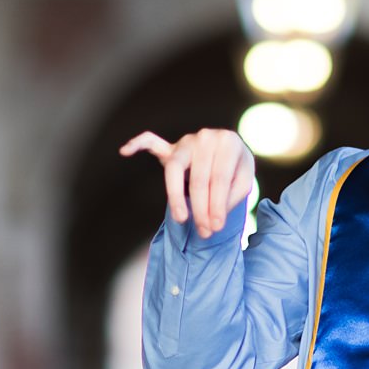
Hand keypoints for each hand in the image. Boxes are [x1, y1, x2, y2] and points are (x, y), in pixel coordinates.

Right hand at [119, 128, 253, 238]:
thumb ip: (230, 197)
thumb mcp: (243, 183)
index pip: (219, 178)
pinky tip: (125, 151)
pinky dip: (137, 143)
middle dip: (200, 209)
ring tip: (179, 218)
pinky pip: (150, 141)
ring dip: (175, 196)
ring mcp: (186, 141)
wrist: (231, 153)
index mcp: (228, 142)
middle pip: (198, 177)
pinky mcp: (171, 148)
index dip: (217, 205)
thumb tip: (213, 218)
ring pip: (173, 168)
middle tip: (204, 232)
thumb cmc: (236, 170)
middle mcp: (206, 137)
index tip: (216, 227)